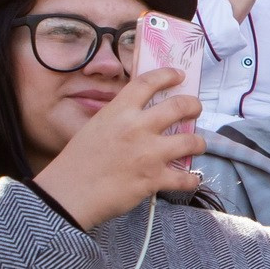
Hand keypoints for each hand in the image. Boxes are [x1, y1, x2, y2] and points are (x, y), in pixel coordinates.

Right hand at [29, 66, 206, 227]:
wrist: (70, 193)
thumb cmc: (77, 161)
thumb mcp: (95, 127)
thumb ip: (118, 118)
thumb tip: (138, 115)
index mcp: (119, 111)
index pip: (148, 82)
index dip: (167, 75)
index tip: (179, 75)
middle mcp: (138, 127)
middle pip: (179, 106)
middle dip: (193, 105)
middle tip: (196, 108)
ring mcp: (150, 153)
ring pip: (191, 141)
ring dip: (199, 143)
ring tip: (197, 145)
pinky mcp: (155, 179)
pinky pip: (185, 178)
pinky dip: (191, 180)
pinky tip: (192, 179)